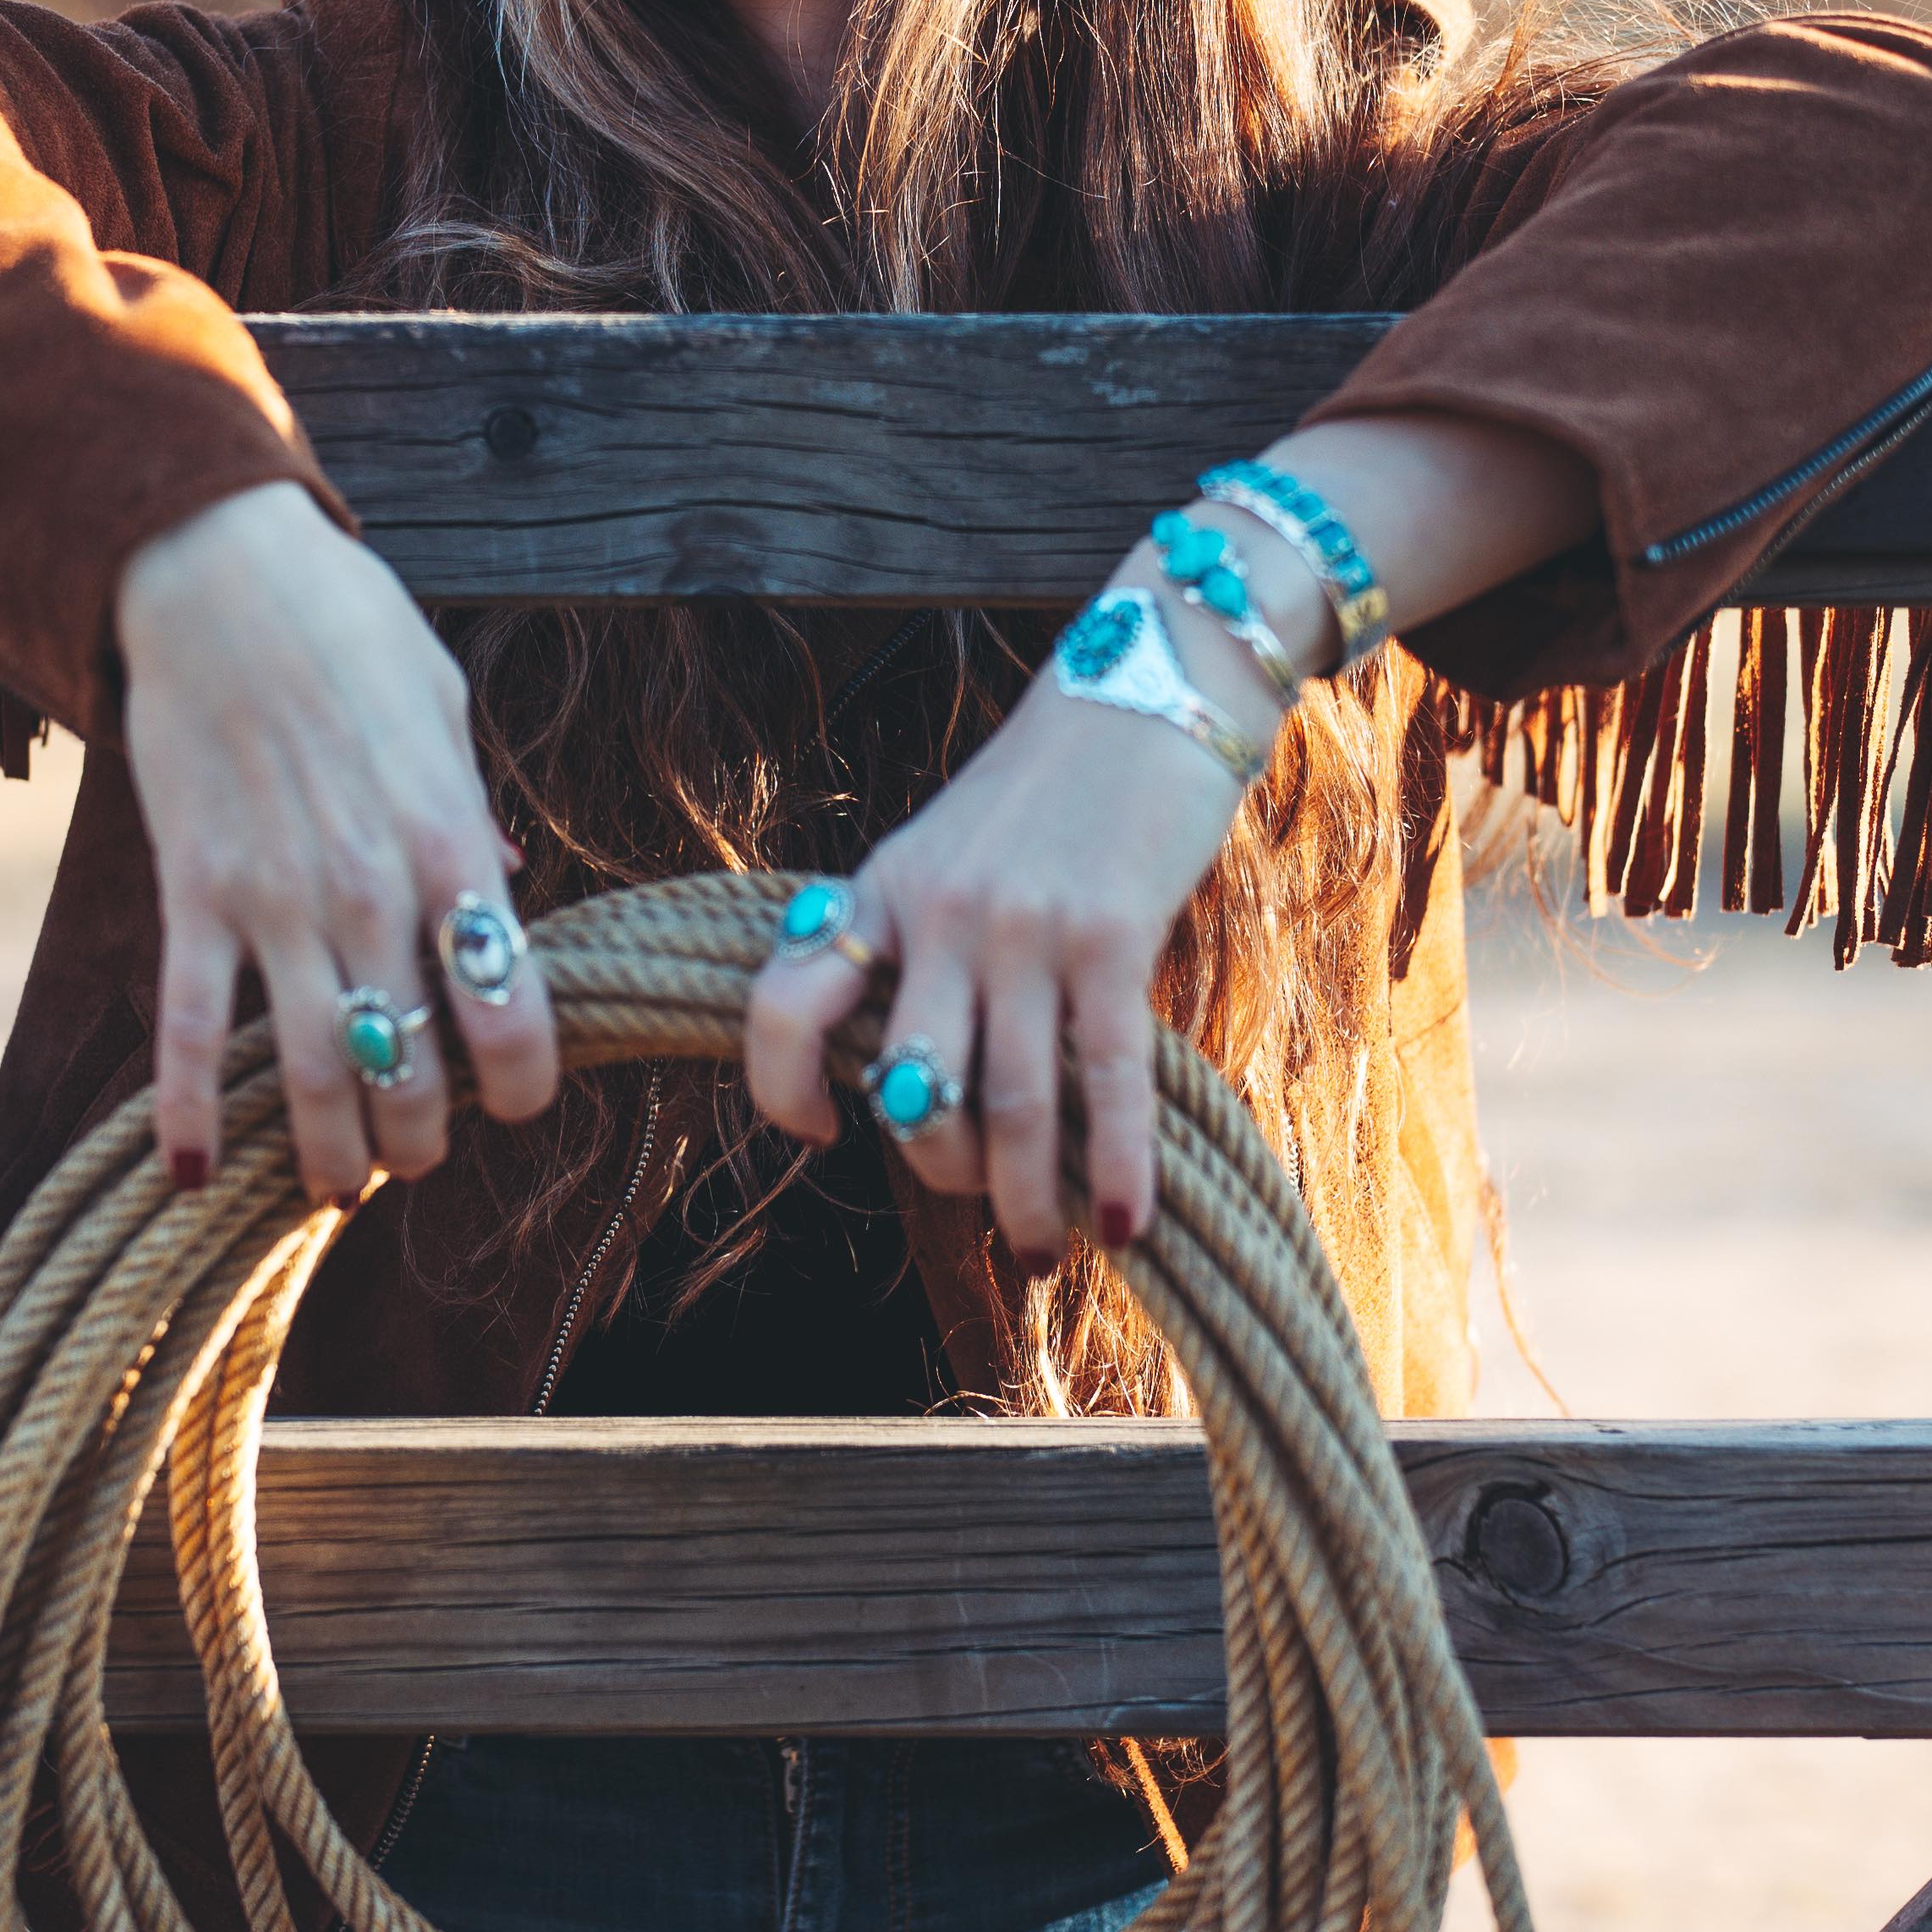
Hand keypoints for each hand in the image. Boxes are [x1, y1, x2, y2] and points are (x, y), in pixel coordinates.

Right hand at [116, 485, 559, 1198]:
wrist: (218, 571)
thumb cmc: (347, 630)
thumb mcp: (442, 713)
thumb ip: (470, 816)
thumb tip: (503, 883)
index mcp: (448, 846)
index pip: (509, 1010)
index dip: (520, 1084)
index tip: (513, 1102)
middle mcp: (370, 891)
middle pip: (411, 1067)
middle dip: (420, 1137)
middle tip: (416, 1149)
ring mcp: (275, 900)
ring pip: (312, 1072)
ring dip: (328, 1151)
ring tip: (337, 1180)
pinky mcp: (191, 894)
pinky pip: (189, 1029)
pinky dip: (188, 1112)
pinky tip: (195, 1171)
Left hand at [745, 661, 1250, 1258]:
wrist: (1150, 682)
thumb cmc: (1053, 784)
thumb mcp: (948, 845)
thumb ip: (919, 938)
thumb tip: (914, 1065)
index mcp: (881, 890)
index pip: (782, 1006)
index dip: (782, 1091)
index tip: (822, 1135)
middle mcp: (937, 915)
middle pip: (906, 1090)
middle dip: (941, 1173)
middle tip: (988, 1213)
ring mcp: (1021, 927)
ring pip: (1001, 1106)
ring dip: (1025, 1201)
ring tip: (1047, 1249)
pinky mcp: (1111, 935)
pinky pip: (1103, 1081)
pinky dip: (1112, 1167)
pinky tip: (1123, 1223)